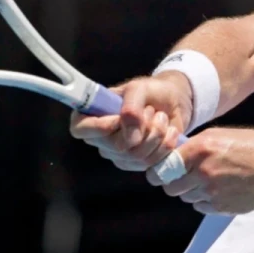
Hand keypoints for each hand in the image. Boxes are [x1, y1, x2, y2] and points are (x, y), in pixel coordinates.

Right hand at [69, 73, 192, 171]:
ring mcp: (118, 154)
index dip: (99, 127)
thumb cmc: (150, 92)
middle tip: (151, 110)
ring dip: (157, 133)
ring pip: (137, 156)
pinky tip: (168, 131)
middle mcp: (101, 138)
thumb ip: (131, 107)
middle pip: (116, 147)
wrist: (173, 102)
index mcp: (92, 115)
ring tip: (161, 117)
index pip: (80, 129)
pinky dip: (166, 145)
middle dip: (142, 127)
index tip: (120, 118)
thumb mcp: (139, 89)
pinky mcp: (137, 164)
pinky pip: (151, 163)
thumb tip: (131, 138)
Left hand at [144, 127, 253, 215]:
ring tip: (210, 179)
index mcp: (201, 149)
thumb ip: (195, 145)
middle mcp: (203, 172)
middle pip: (171, 187)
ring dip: (191, 190)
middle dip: (175, 182)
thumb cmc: (252, 148)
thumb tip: (172, 156)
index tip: (160, 172)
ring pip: (186, 197)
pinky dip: (204, 199)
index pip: (163, 168)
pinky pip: (200, 206)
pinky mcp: (219, 207)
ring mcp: (211, 192)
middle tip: (186, 175)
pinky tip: (220, 188)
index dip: (159, 172)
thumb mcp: (222, 135)